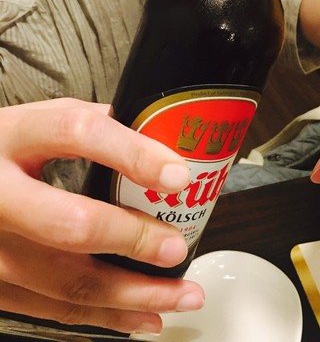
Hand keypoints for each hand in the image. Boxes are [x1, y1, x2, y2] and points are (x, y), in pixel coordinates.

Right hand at [0, 99, 203, 333]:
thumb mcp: (30, 121)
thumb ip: (82, 124)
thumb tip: (150, 137)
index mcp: (12, 137)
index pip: (77, 134)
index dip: (132, 154)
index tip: (177, 175)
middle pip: (72, 224)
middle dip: (134, 240)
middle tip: (176, 247)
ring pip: (67, 284)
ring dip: (134, 295)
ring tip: (183, 294)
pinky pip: (54, 310)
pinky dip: (106, 317)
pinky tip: (143, 317)